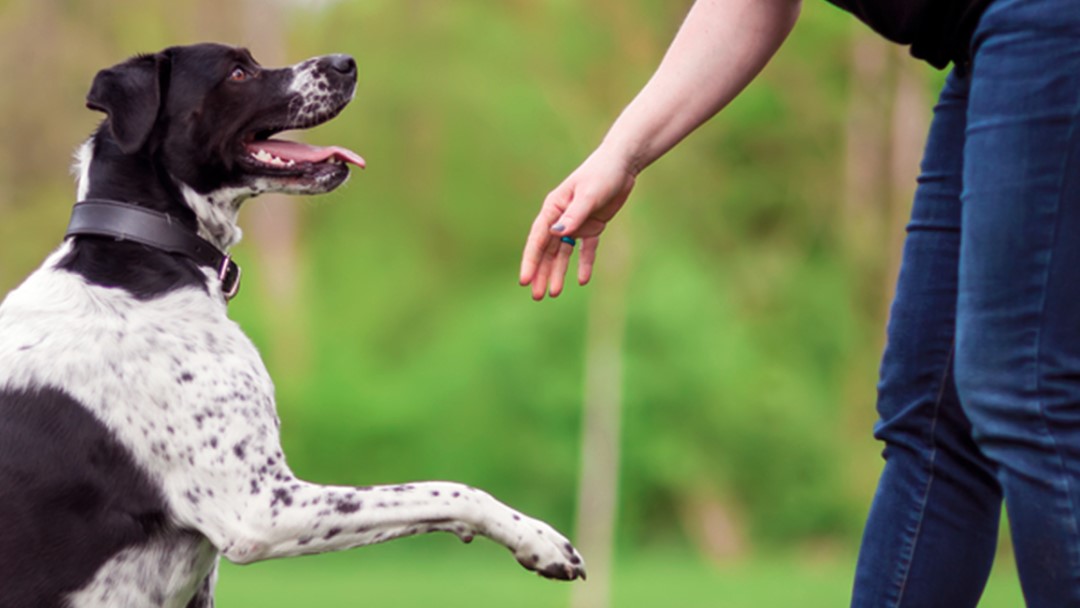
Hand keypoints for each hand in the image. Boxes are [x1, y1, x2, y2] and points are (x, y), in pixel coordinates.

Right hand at [519, 148, 635, 299]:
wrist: (622, 164)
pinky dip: (584, 264)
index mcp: (553, 209)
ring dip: (558, 272)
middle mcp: (561, 218)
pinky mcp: (592, 227)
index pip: (538, 239)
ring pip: (564, 254)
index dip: (530, 261)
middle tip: (538, 296)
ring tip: (554, 293)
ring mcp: (576, 224)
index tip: (525, 280)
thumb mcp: (589, 195)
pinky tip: (582, 280)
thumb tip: (556, 234)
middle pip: (548, 251)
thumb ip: (574, 215)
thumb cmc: (601, 174)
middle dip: (542, 273)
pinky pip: (586, 250)